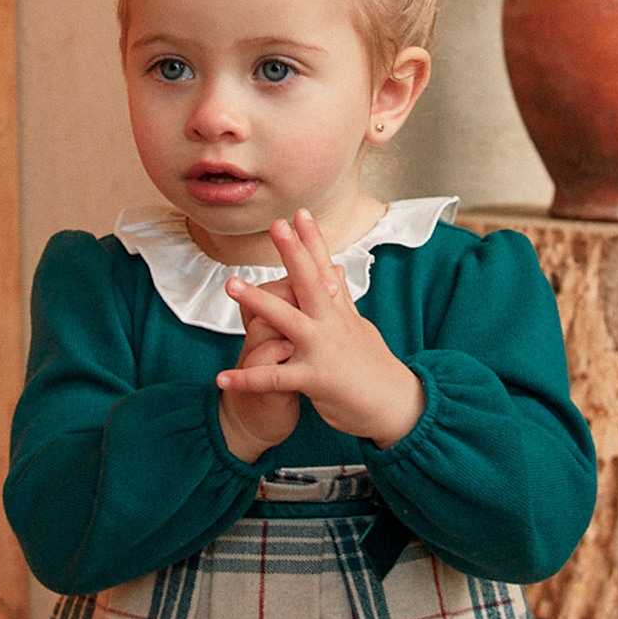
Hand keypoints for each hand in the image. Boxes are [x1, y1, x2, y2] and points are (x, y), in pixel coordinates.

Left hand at [216, 210, 423, 446]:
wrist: (395, 406)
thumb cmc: (374, 368)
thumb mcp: (359, 328)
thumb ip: (341, 299)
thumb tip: (335, 268)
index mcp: (340, 312)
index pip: (325, 269)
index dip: (313, 240)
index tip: (300, 212)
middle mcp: (332, 325)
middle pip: (310, 282)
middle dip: (293, 253)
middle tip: (275, 225)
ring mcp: (323, 350)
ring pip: (288, 321)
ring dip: (258, 301)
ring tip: (230, 284)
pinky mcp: (316, 380)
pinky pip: (275, 379)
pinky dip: (247, 379)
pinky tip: (222, 377)